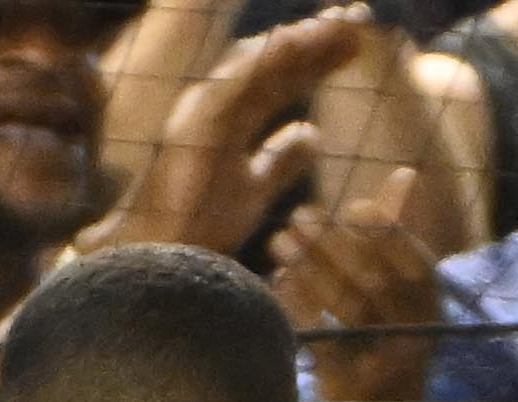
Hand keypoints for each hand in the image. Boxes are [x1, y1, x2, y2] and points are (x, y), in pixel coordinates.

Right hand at [87, 7, 364, 256]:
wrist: (160, 262)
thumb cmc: (198, 230)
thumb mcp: (255, 190)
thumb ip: (280, 160)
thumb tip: (313, 134)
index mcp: (230, 120)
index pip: (277, 80)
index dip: (314, 60)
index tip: (353, 43)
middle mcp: (215, 108)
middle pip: (272, 65)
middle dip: (313, 41)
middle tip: (357, 18)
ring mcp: (203, 112)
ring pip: (258, 66)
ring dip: (299, 41)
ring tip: (339, 22)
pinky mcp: (197, 126)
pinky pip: (235, 84)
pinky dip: (265, 60)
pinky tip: (297, 39)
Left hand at [272, 165, 442, 401]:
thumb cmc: (382, 335)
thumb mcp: (397, 289)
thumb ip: (397, 232)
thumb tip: (406, 175)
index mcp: (432, 313)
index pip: (418, 267)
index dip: (389, 234)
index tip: (355, 209)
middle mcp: (416, 340)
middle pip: (376, 282)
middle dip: (335, 242)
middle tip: (299, 214)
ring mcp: (384, 368)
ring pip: (347, 306)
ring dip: (309, 267)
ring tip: (279, 240)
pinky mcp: (349, 387)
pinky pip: (321, 335)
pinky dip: (298, 304)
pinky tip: (278, 280)